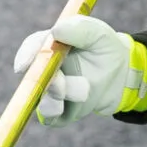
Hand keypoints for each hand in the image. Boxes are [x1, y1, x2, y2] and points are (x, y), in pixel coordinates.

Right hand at [12, 13, 139, 125]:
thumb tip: (56, 31)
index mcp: (50, 47)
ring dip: (56, 97)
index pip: (32, 49)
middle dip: (45, 81)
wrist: (122, 75)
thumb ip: (79, 29)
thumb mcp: (98, 34)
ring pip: (40, 99)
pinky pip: (49, 118)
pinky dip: (56, 114)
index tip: (24, 65)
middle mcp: (45, 70)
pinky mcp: (59, 111)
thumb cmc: (105, 49)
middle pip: (33, 77)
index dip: (25, 55)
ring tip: (83, 90)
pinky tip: (72, 105)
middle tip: (60, 83)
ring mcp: (50, 92)